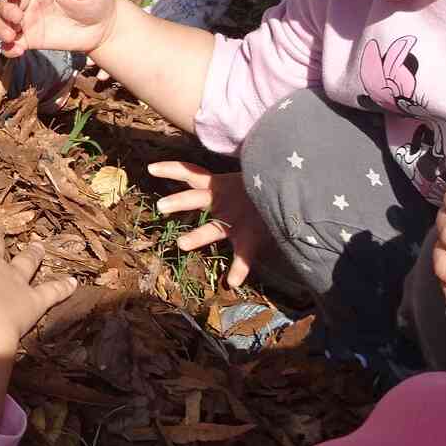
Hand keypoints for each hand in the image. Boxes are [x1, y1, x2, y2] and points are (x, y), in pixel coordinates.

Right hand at [0, 0, 117, 56]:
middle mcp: (30, 0)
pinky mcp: (29, 38)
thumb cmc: (94, 1)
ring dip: (1, 29)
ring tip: (10, 38)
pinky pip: (12, 43)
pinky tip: (16, 52)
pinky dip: (8, 48)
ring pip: (4, 22)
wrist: (101, 27)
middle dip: (6, 10)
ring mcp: (28, 20)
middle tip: (16, 19)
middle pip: (7, 2)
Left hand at [149, 163, 268, 289]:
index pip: (191, 173)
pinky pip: (245, 255)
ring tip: (181, 245)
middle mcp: (224, 201)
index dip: (172, 169)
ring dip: (198, 236)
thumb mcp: (243, 178)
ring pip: (213, 228)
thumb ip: (226, 176)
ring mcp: (236, 219)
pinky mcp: (251, 236)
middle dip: (179, 202)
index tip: (149, 168)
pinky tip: (233, 282)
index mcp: (219, 185)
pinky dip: (240, 269)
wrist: (295, 191)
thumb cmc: (264, 185)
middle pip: (196, 198)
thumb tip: (212, 163)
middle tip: (160, 207)